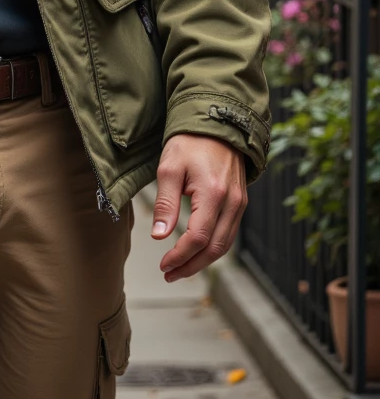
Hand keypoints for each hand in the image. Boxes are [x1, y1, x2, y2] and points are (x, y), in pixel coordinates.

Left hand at [151, 134, 247, 282]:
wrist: (216, 124)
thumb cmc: (189, 143)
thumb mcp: (169, 169)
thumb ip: (166, 204)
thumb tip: (159, 235)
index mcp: (214, 193)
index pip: (198, 237)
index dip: (180, 256)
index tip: (164, 265)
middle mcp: (232, 202)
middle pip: (215, 248)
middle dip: (191, 265)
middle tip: (169, 274)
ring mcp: (239, 203)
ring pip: (225, 244)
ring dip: (203, 260)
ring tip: (180, 268)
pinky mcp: (240, 202)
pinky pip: (229, 233)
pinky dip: (213, 247)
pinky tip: (197, 251)